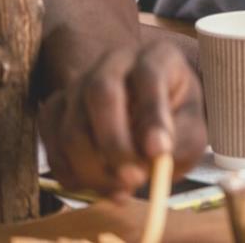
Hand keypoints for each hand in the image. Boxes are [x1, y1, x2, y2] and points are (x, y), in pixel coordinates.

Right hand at [39, 39, 206, 197]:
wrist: (151, 127)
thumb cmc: (177, 123)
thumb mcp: (193, 131)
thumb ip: (179, 140)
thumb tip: (154, 154)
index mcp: (157, 56)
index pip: (150, 74)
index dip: (153, 113)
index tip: (159, 151)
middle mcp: (114, 63)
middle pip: (100, 92)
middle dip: (114, 143)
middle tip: (133, 178)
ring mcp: (79, 84)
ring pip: (72, 124)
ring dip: (93, 167)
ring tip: (121, 189)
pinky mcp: (56, 110)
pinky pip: (52, 143)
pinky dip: (70, 173)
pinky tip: (97, 186)